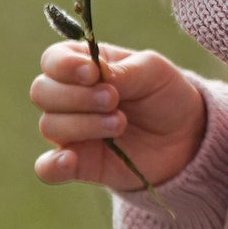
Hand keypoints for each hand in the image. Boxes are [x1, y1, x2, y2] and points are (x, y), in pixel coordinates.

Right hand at [31, 41, 209, 194]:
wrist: (185, 137)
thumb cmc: (164, 94)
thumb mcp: (152, 71)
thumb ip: (122, 71)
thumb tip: (95, 75)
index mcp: (82, 65)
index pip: (52, 60)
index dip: (65, 66)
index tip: (93, 73)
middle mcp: (69, 97)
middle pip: (42, 92)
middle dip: (77, 96)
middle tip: (114, 100)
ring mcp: (71, 132)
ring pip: (49, 126)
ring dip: (84, 124)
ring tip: (120, 124)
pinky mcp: (79, 164)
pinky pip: (48, 168)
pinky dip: (52, 165)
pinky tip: (70, 159)